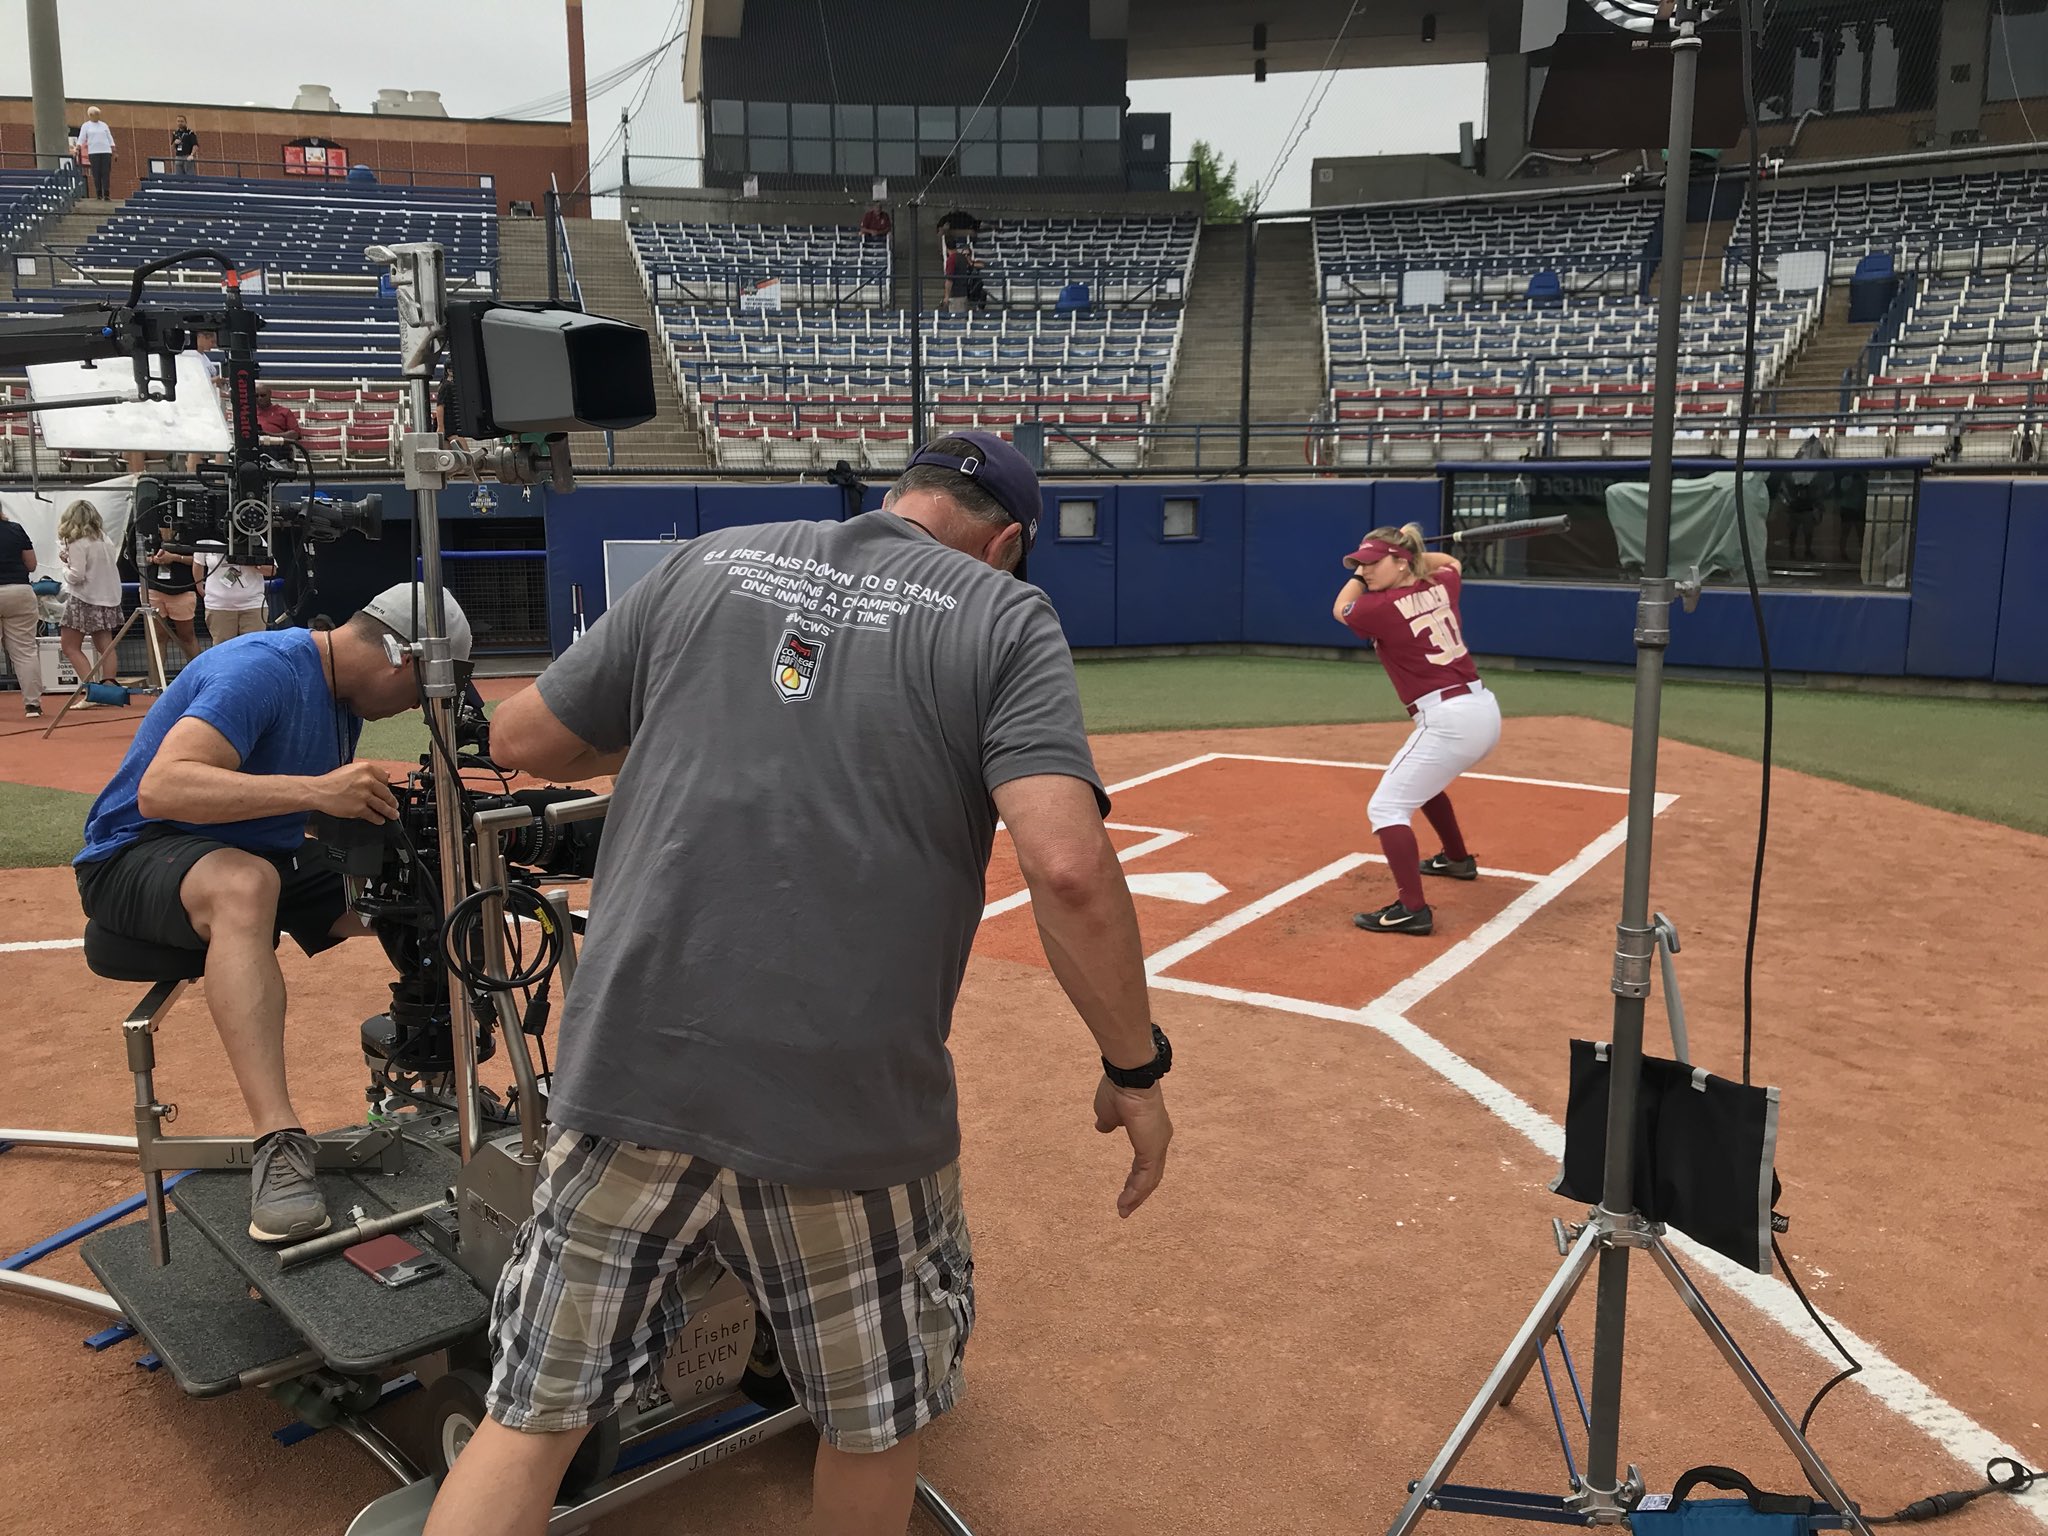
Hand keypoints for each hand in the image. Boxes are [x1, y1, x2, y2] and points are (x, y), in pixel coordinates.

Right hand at [307, 762, 398, 822]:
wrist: (317, 791)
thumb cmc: (331, 781)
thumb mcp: (351, 770)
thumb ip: (368, 772)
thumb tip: (386, 775)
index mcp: (366, 769)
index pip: (385, 778)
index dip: (388, 786)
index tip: (389, 791)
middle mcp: (367, 781)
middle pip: (386, 793)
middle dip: (392, 801)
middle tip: (395, 805)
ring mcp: (364, 795)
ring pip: (382, 805)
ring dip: (389, 812)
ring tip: (393, 815)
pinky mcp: (359, 808)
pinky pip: (372, 815)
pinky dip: (378, 819)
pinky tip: (380, 820)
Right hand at [1094, 1076, 1172, 1218]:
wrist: (1127, 1078)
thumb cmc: (1118, 1090)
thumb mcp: (1108, 1112)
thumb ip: (1107, 1123)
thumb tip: (1102, 1127)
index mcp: (1150, 1131)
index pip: (1146, 1161)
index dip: (1135, 1177)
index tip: (1125, 1191)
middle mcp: (1159, 1139)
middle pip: (1151, 1174)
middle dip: (1138, 1193)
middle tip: (1125, 1208)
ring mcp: (1158, 1144)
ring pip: (1150, 1179)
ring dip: (1136, 1196)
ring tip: (1123, 1210)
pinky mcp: (1152, 1149)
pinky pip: (1145, 1177)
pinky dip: (1136, 1191)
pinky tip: (1126, 1202)